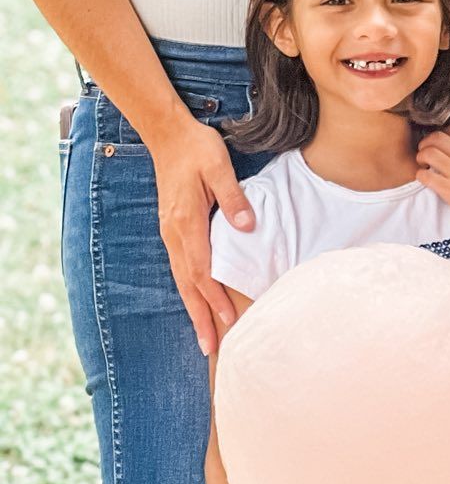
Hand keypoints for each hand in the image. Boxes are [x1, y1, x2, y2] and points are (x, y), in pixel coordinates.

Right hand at [147, 115, 252, 354]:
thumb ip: (233, 198)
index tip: (228, 319)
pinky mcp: (173, 230)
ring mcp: (171, 233)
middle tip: (211, 348)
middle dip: (201, 317)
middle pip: (188, 284)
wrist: (168, 135)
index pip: (202, 268)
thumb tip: (247, 227)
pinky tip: (197, 303)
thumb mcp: (218, 166)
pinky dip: (190, 290)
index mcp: (187, 221)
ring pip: (182, 279)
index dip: (215, 296)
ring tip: (204, 337)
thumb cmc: (197, 149)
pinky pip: (181, 268)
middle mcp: (175, 233)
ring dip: (194, 309)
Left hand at [416, 127, 449, 241]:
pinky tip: (425, 179)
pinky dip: (420, 175)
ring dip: (420, 158)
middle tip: (424, 153)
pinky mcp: (449, 190)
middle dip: (425, 144)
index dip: (438, 134)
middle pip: (436, 138)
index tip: (434, 143)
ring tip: (423, 166)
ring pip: (428, 153)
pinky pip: (425, 175)